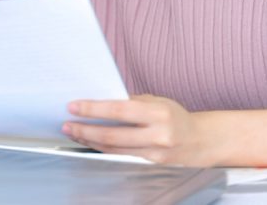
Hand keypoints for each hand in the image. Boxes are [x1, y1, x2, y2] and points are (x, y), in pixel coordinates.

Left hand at [61, 94, 217, 165]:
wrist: (200, 141)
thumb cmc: (174, 116)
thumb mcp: (157, 101)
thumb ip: (131, 102)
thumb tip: (100, 100)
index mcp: (158, 113)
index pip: (119, 111)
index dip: (93, 109)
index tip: (73, 107)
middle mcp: (158, 135)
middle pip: (113, 135)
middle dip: (85, 130)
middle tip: (66, 125)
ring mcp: (155, 153)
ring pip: (114, 149)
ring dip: (90, 141)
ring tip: (73, 133)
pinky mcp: (152, 165)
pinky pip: (122, 156)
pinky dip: (104, 149)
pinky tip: (91, 143)